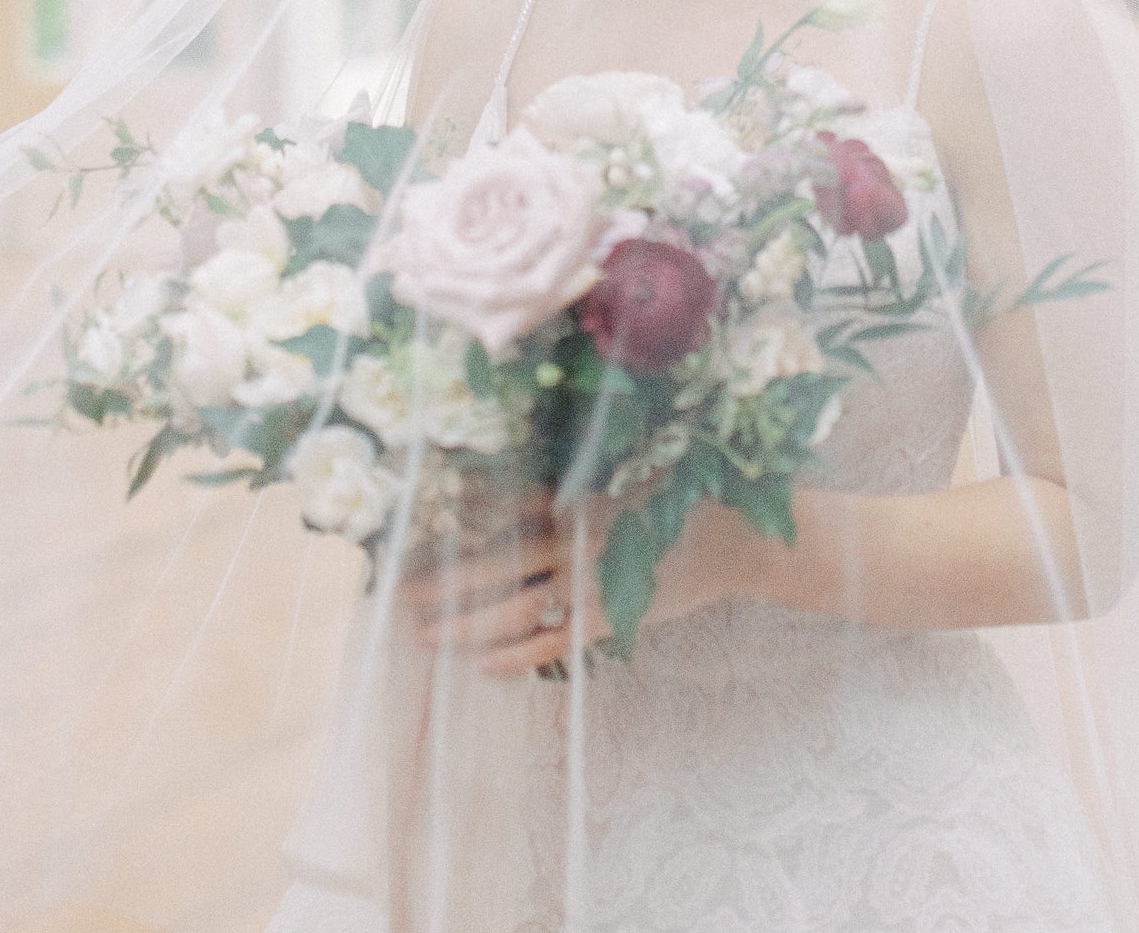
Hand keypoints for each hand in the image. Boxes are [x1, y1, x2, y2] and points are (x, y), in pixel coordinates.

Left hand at [397, 492, 771, 678]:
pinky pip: (551, 646)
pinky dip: (514, 657)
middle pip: (496, 563)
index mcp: (579, 496)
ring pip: (514, 610)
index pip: (504, 507)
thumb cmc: (680, 499)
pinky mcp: (610, 619)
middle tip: (401, 594)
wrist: (737, 541)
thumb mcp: (626, 474)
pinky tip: (480, 665)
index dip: (458, 521)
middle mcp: (577, 538)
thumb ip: (572, 483)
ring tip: (425, 633)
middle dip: (446, 581)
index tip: (416, 530)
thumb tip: (517, 484)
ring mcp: (592, 583)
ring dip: (466, 623)